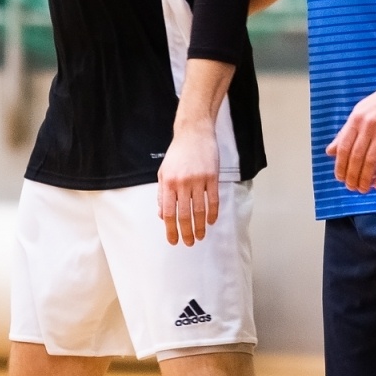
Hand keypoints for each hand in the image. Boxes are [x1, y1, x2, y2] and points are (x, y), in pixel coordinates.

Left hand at [157, 121, 220, 245]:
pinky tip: (211, 221)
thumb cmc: (178, 153)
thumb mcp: (163, 172)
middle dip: (186, 232)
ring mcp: (198, 180)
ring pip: (199, 210)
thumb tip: (162, 215)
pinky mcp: (212, 176)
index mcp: (167, 183)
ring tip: (201, 236)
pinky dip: (212, 213)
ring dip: (200, 226)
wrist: (194, 132)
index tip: (174, 240)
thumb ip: (162, 194)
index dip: (171, 230)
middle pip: (184, 214)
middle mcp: (182, 183)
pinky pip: (213, 199)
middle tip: (189, 243)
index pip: (168, 213)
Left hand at [326, 77, 375, 193]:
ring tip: (363, 189)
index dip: (340, 165)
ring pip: (371, 160)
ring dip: (365, 178)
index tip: (340, 178)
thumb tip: (330, 151)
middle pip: (356, 156)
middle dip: (352, 175)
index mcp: (356, 119)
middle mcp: (368, 125)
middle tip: (351, 188)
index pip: (344, 147)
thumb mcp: (360, 113)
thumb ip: (345, 132)